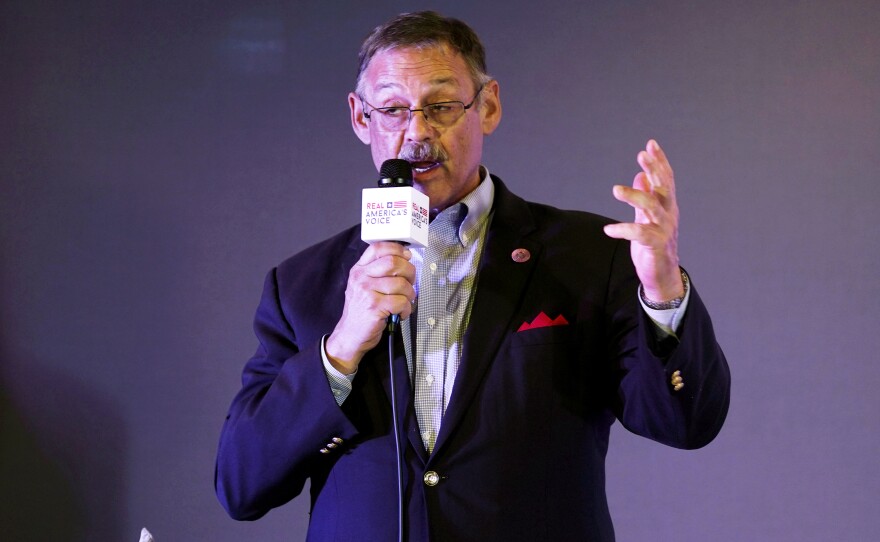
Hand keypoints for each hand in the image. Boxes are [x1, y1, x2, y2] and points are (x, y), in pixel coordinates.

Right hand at [325, 242, 415, 373]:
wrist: (349, 335)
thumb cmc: (361, 311)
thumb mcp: (363, 286)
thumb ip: (379, 271)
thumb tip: (405, 258)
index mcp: (359, 270)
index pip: (378, 248)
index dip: (397, 249)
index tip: (407, 256)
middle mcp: (361, 278)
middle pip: (393, 262)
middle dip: (409, 272)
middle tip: (410, 283)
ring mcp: (367, 292)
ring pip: (401, 284)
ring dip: (410, 294)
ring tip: (405, 302)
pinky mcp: (374, 307)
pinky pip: (401, 302)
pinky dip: (406, 309)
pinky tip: (400, 313)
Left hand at [604, 139, 683, 301]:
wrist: (661, 274)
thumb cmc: (653, 244)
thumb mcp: (647, 217)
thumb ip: (645, 197)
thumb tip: (640, 176)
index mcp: (667, 206)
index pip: (665, 179)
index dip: (660, 161)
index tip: (651, 144)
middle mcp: (669, 214)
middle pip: (664, 187)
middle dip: (654, 169)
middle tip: (641, 155)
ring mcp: (664, 229)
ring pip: (652, 207)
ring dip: (634, 196)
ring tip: (615, 189)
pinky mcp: (656, 245)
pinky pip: (640, 233)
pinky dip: (623, 229)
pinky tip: (608, 230)